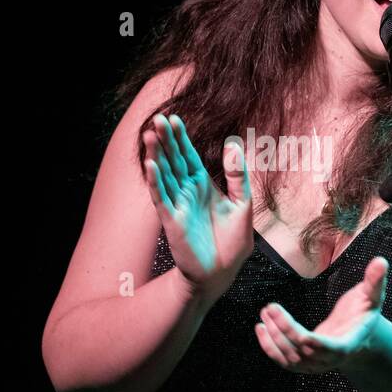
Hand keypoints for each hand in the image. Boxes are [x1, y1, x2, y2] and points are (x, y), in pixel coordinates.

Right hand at [143, 113, 253, 301]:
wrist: (222, 272)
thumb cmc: (232, 241)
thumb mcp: (243, 203)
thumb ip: (238, 175)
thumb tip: (233, 144)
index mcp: (202, 184)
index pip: (188, 155)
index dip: (181, 138)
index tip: (174, 118)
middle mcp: (186, 191)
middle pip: (173, 160)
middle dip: (165, 140)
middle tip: (157, 118)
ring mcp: (177, 204)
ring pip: (163, 175)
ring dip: (156, 156)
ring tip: (149, 136)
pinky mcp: (172, 220)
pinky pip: (161, 198)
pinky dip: (156, 182)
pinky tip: (151, 166)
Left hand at [254, 256, 388, 373]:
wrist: (360, 336)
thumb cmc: (364, 313)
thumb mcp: (372, 296)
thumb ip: (375, 280)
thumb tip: (381, 261)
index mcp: (347, 344)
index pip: (327, 347)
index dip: (310, 340)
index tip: (289, 323)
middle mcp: (330, 360)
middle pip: (303, 351)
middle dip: (284, 330)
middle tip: (269, 308)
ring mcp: (316, 365)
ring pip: (290, 359)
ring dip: (274, 338)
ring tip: (264, 314)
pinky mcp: (305, 364)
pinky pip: (284, 361)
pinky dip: (270, 348)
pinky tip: (261, 328)